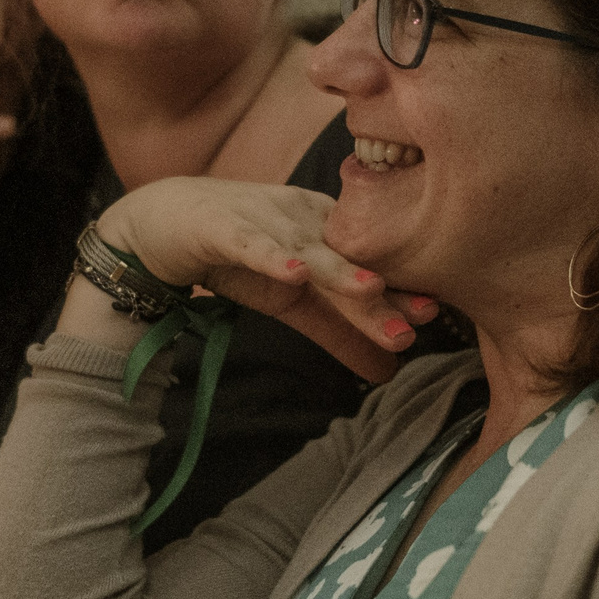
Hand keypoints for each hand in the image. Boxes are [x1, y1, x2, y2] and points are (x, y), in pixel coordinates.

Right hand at [95, 179, 438, 382]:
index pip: (367, 268)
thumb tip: (386, 374)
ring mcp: (263, 223)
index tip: (439, 315)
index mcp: (324, 235)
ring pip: (307, 252)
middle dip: (385, 291)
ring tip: (373, 290)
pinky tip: (294, 272)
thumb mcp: (291, 302)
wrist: (158, 225)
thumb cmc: (234, 254)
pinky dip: (272, 257)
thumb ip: (336, 333)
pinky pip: (251, 244)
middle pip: (348, 263)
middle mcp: (301, 223)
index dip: (401, 290)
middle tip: (425, 315)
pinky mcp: (222, 229)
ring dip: (340, 271)